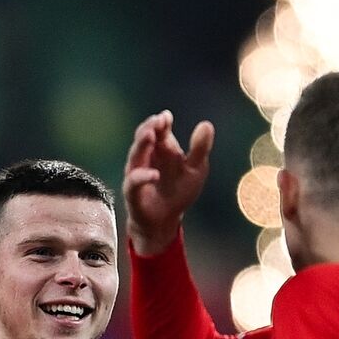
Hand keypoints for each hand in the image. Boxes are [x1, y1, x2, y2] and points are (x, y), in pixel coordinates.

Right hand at [123, 112, 214, 255]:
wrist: (165, 221)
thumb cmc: (179, 191)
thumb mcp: (196, 169)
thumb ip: (199, 149)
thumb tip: (206, 124)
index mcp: (161, 149)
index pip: (158, 130)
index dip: (160, 122)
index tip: (167, 116)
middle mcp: (146, 158)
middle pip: (142, 138)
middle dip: (148, 127)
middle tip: (157, 121)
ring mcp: (137, 174)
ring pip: (134, 156)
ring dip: (142, 144)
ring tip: (151, 135)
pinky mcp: (133, 193)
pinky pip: (133, 182)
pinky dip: (142, 177)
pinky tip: (154, 175)